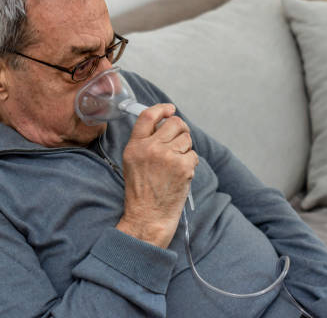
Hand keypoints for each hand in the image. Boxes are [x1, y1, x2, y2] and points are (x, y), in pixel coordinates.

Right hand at [116, 103, 198, 247]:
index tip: (170, 109)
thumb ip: (145, 142)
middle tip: (181, 140)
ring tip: (176, 164)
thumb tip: (165, 124)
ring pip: (186, 138)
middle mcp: (150, 148)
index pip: (148, 116)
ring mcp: (167, 157)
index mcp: (135, 146)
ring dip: (186, 149)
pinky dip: (190, 164)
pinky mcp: (182, 167)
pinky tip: (180, 175)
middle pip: (174, 123)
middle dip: (181, 129)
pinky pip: (193, 155)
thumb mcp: (133, 162)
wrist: (148, 217)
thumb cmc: (142, 192)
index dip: (162, 109)